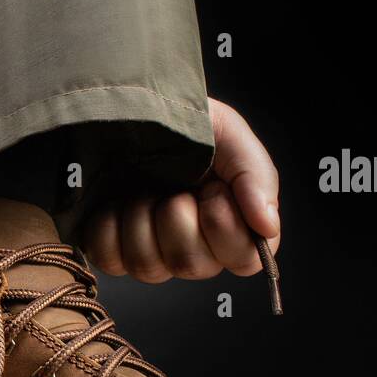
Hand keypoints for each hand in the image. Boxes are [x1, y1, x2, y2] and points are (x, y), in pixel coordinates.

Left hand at [83, 97, 279, 281]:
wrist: (130, 109)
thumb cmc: (186, 126)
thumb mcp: (230, 136)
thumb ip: (256, 177)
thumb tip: (267, 226)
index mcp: (233, 226)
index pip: (244, 261)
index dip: (226, 227)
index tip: (214, 189)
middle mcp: (195, 249)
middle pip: (192, 266)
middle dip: (178, 216)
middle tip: (175, 187)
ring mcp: (152, 254)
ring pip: (148, 268)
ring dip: (142, 218)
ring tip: (144, 190)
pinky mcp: (113, 252)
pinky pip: (110, 260)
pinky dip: (109, 226)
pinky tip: (117, 202)